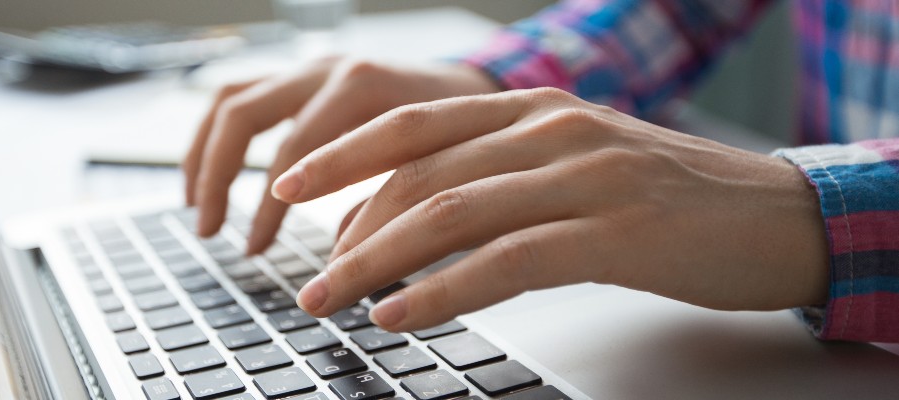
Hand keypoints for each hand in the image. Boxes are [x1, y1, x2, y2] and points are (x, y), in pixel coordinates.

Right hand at [183, 57, 497, 253]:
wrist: (478, 90)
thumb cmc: (464, 135)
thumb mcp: (436, 168)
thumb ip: (387, 206)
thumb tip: (338, 265)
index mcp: (361, 87)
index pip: (294, 149)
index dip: (268, 205)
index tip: (255, 249)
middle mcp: (327, 69)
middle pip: (244, 113)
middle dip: (219, 175)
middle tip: (210, 230)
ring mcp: (310, 69)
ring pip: (232, 99)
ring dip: (205, 153)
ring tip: (197, 205)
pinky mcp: (302, 78)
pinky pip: (242, 96)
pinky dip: (218, 137)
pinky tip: (213, 176)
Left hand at [272, 88, 829, 331]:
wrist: (775, 215)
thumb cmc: (667, 198)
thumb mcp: (573, 165)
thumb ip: (499, 177)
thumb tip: (412, 220)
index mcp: (534, 107)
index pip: (413, 122)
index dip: (343, 155)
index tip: (289, 188)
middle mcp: (550, 129)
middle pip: (419, 172)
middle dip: (347, 228)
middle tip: (309, 277)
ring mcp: (583, 176)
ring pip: (450, 213)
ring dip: (377, 263)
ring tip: (334, 301)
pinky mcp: (613, 233)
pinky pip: (504, 262)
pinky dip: (441, 291)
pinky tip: (402, 315)